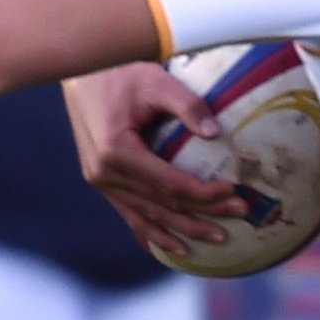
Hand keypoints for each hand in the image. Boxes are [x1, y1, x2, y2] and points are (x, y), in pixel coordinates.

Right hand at [63, 62, 247, 256]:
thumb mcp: (156, 81)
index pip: (169, 184)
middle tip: (238, 216)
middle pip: (162, 205)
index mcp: (116, 151)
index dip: (203, 194)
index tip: (233, 192)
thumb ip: (187, 105)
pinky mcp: (101, 182)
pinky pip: (129, 213)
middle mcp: (104, 174)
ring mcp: (100, 182)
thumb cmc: (120, 73)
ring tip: (214, 238)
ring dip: (181, 230)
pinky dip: (152, 231)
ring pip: (146, 215)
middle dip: (202, 214)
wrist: (80, 74)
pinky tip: (172, 247)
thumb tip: (215, 133)